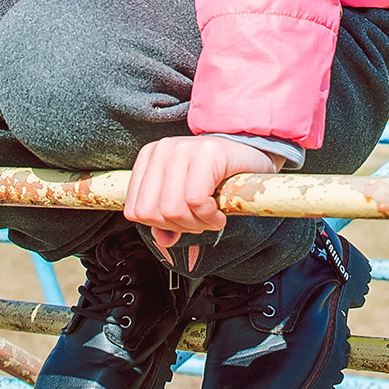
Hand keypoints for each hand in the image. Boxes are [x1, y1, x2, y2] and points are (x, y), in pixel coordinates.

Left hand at [125, 136, 282, 259]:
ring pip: (172, 208)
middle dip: (179, 227)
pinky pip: (196, 201)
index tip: (182, 222)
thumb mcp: (185, 199)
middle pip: (152, 212)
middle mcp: (163, 150)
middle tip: (200, 221)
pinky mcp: (207, 152)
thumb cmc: (218, 178)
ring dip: (197, 224)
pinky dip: (210, 217)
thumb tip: (162, 240)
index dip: (159, 226)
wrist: (253, 158)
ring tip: (211, 217)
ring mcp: (183, 148)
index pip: (135, 210)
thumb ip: (166, 220)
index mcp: (149, 158)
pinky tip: (219, 213)